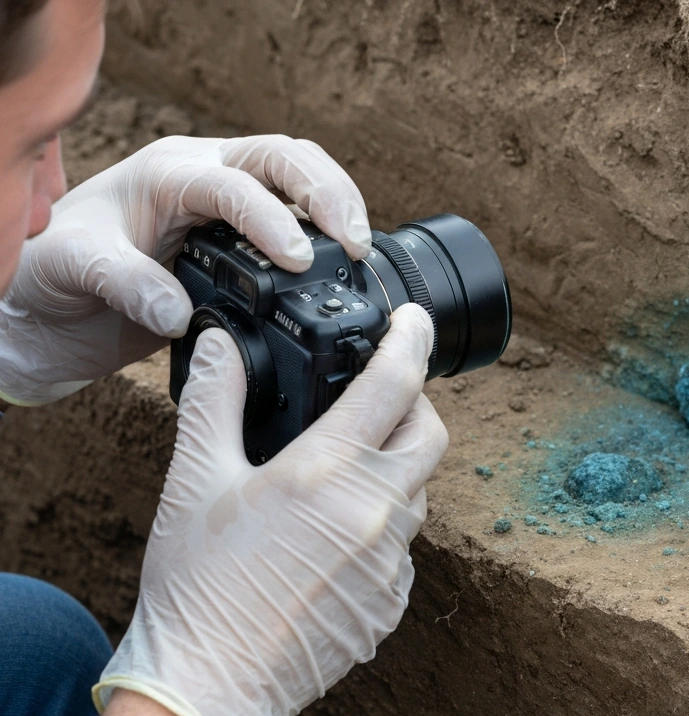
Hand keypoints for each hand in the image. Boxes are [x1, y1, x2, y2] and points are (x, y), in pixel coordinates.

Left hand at [0, 134, 370, 404]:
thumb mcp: (75, 271)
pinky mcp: (247, 239)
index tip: (297, 260)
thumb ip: (125, 284)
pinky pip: (301, 218)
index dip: (272, 217)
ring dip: (338, 204)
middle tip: (354, 241)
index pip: (234, 182)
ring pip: (302, 176)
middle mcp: (205, 178)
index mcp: (168, 174)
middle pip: (284, 157)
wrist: (55, 304)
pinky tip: (346, 266)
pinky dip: (331, 233)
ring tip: (360, 250)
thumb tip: (178, 312)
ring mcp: (230, 207)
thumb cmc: (56, 273)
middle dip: (327, 193)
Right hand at [94, 302, 446, 715]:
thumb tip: (225, 344)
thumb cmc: (195, 586)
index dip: (411, 342)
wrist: (210, 689)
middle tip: (382, 400)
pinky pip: (403, 550)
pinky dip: (381, 530)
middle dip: (415, 407)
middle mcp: (376, 513)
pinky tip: (333, 540)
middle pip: (429, 436)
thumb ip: (216, 402)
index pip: (393, 386)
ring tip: (342, 474)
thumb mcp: (195, 481)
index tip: (416, 321)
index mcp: (329, 472)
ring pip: (417, 495)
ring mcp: (391, 564)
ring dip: (394, 472)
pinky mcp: (392, 604)